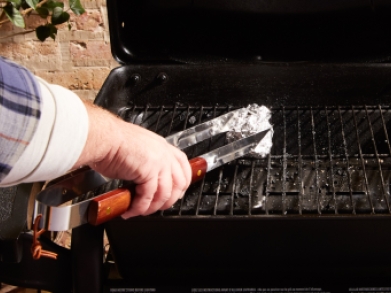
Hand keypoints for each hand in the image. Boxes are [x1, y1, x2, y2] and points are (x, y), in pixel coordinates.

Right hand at [73, 102, 191, 217]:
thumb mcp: (137, 149)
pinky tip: (131, 210)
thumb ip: (146, 162)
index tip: (175, 193)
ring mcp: (159, 162)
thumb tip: (143, 180)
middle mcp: (164, 153)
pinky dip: (140, 207)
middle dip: (169, 200)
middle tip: (157, 207)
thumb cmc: (111, 141)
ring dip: (153, 207)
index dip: (182, 183)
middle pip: (180, 183)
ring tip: (140, 211)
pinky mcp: (148, 172)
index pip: (183, 165)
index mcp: (162, 146)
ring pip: (165, 193)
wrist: (102, 137)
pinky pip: (148, 196)